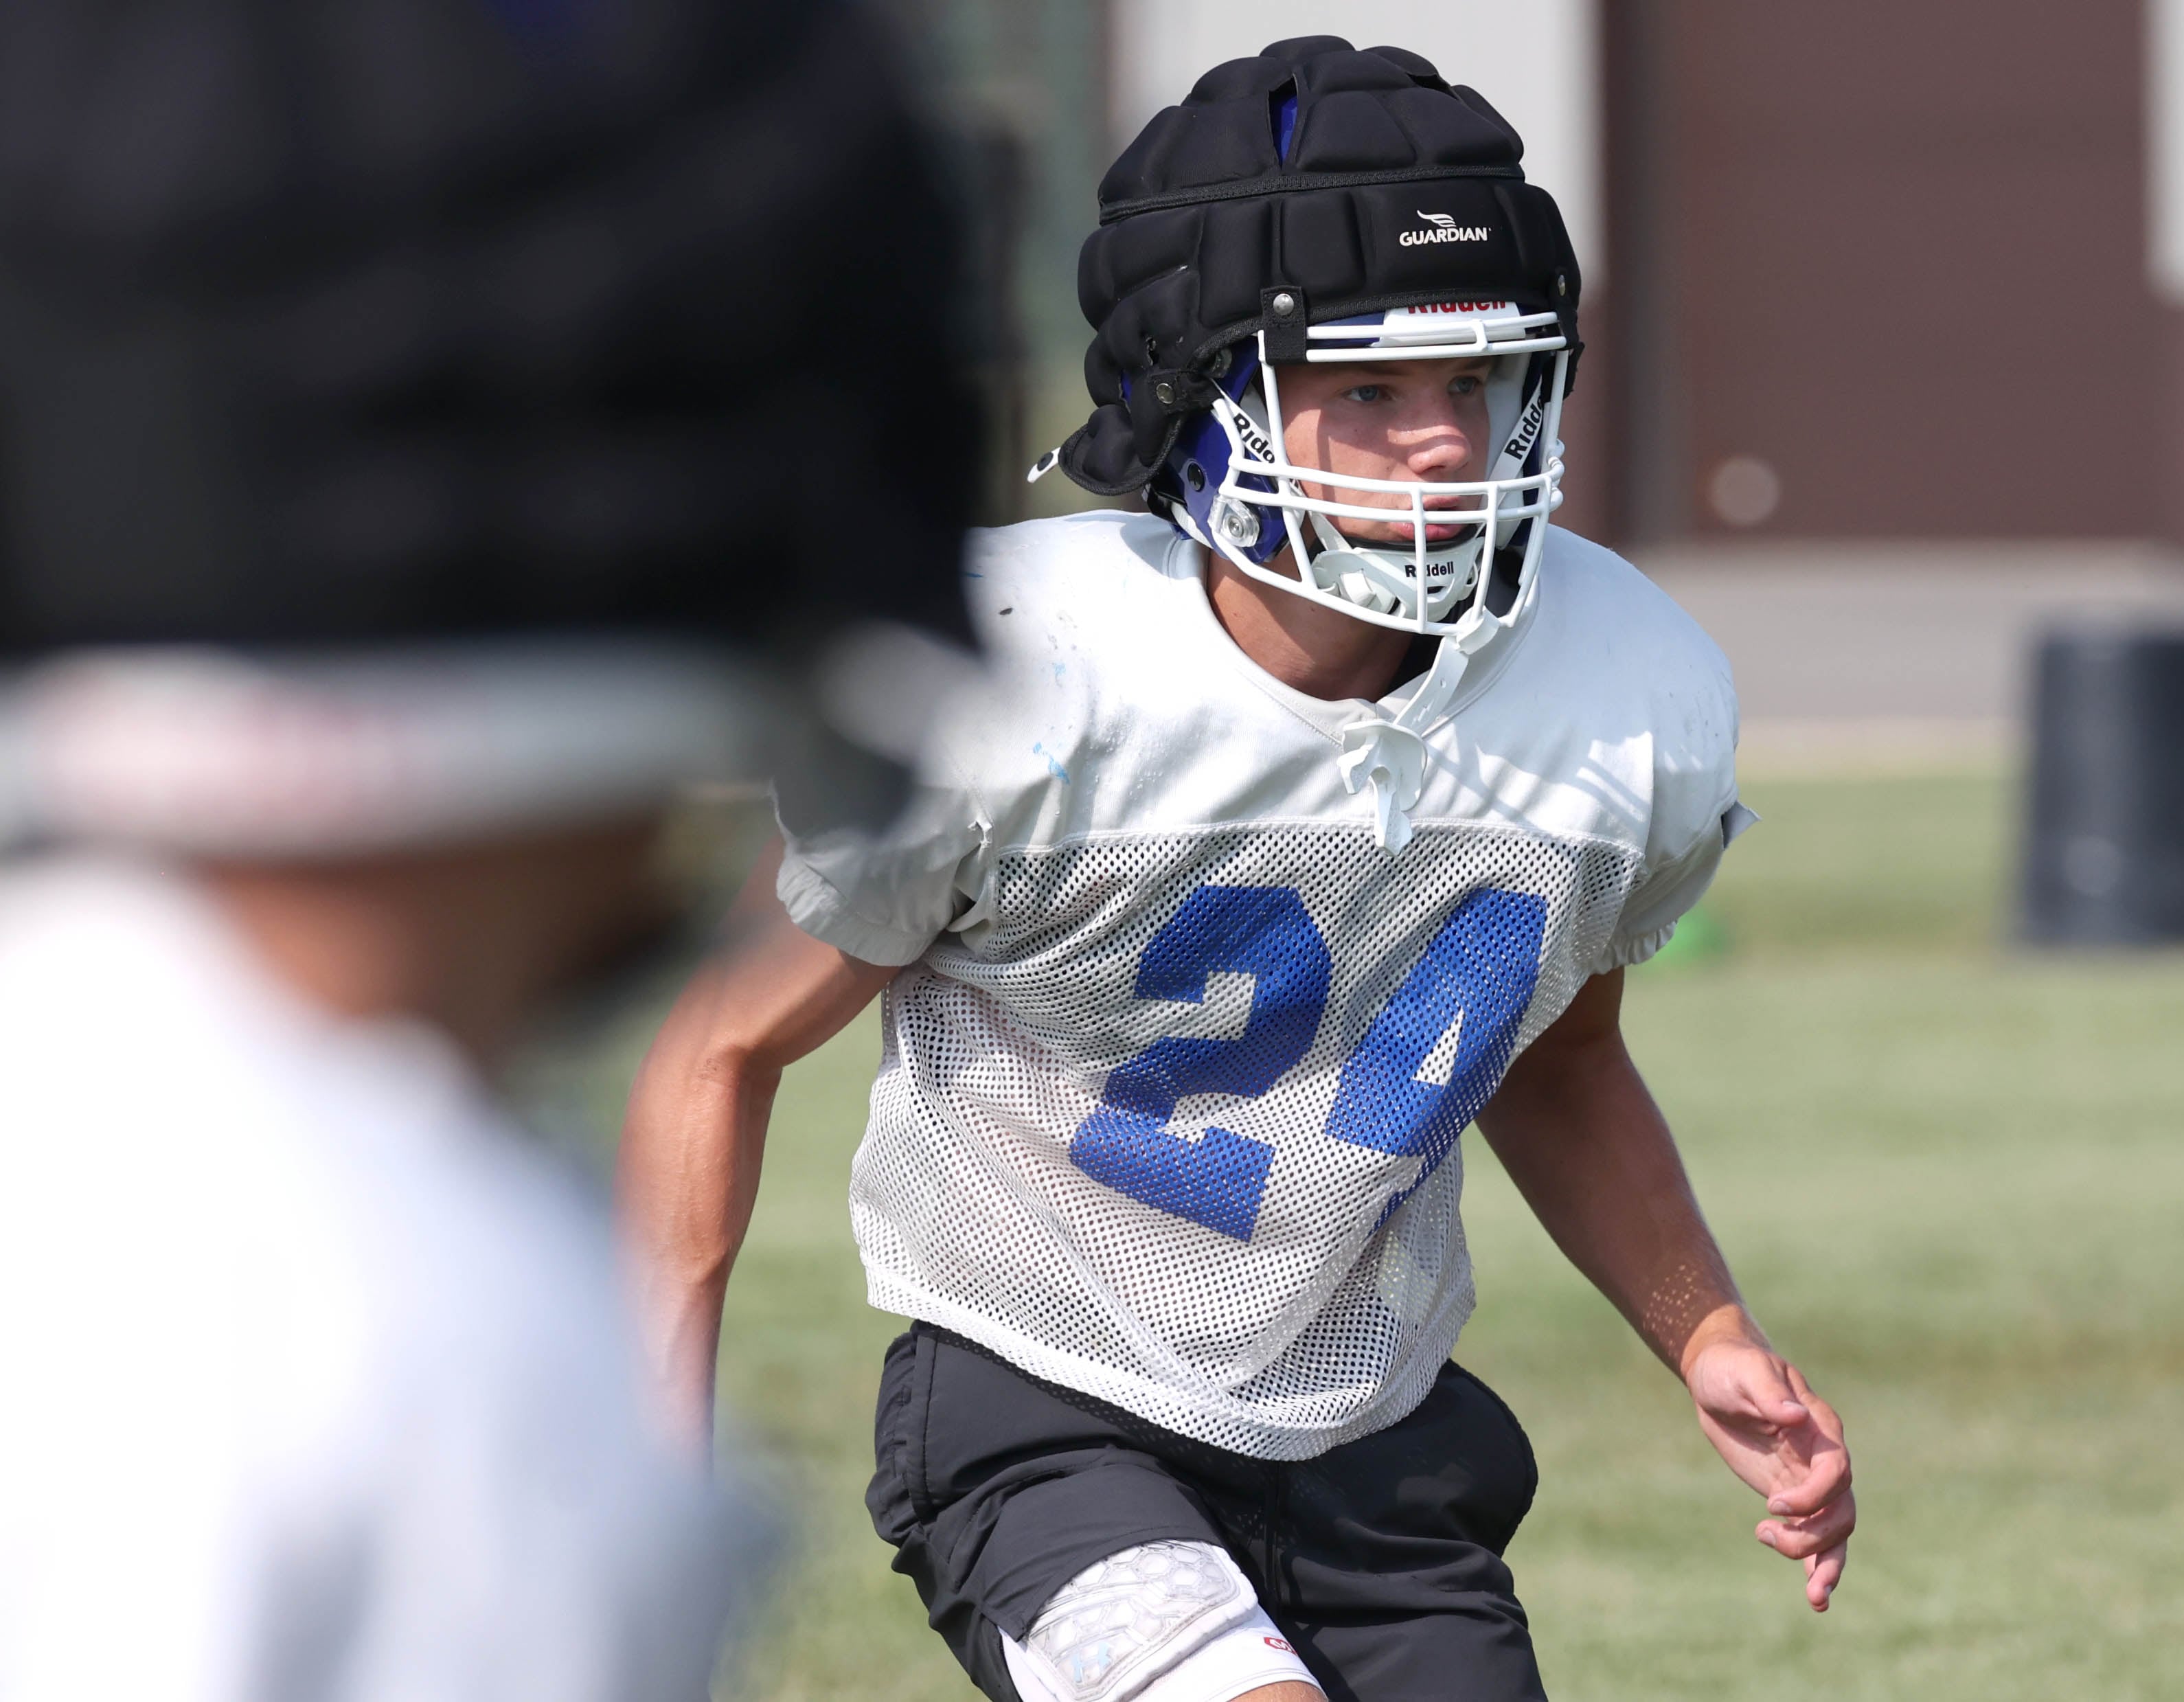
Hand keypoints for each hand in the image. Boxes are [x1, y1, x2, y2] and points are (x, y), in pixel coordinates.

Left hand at [1683, 1326, 1854, 1610]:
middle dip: (1816, 1537)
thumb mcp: (1746, 1372)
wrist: (1720, 1376)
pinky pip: (1815, 1537)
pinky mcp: (1792, 1498)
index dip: (1812, 1496)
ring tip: (1811, 1594)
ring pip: (1835, 1532)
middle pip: (1841, 1511)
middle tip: (1766, 1535)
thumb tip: (1796, 1415)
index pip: (1836, 1472)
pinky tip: (1817, 1599)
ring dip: (1825, 1563)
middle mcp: (1822, 1460)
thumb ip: (1770, 1393)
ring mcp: (1809, 1482)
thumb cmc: (1733, 1368)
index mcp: (1820, 1429)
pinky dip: (1818, 1566)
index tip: (1772, 1505)